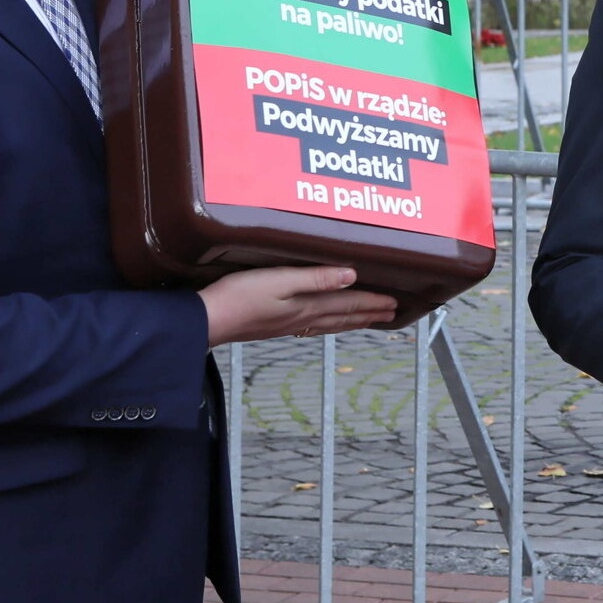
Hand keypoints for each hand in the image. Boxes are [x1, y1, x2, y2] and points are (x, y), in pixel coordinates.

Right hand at [200, 266, 396, 346]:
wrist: (207, 321)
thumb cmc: (238, 297)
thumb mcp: (279, 280)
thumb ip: (316, 278)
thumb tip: (352, 276)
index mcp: (307, 306)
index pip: (349, 303)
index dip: (374, 301)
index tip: (395, 303)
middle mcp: (303, 318)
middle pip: (345, 316)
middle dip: (370, 313)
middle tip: (391, 313)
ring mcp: (289, 325)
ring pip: (331, 323)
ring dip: (353, 321)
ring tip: (369, 320)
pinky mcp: (275, 326)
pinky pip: (314, 326)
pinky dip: (330, 324)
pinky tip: (325, 324)